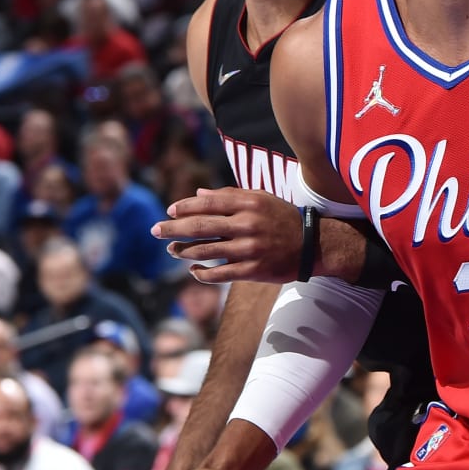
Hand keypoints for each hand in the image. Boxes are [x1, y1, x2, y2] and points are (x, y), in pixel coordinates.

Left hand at [153, 187, 301, 282]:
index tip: (170, 211)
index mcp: (248, 204)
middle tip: (156, 231)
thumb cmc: (281, 218)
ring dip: (184, 251)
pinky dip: (203, 273)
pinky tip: (193, 271)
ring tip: (172, 250)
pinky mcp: (254, 270)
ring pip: (207, 251)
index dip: (185, 208)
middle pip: (201, 227)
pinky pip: (221, 274)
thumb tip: (197, 195)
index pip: (208, 203)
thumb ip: (230, 195)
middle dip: (173, 229)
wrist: (312, 244)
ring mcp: (250, 249)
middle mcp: (247, 225)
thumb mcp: (260, 199)